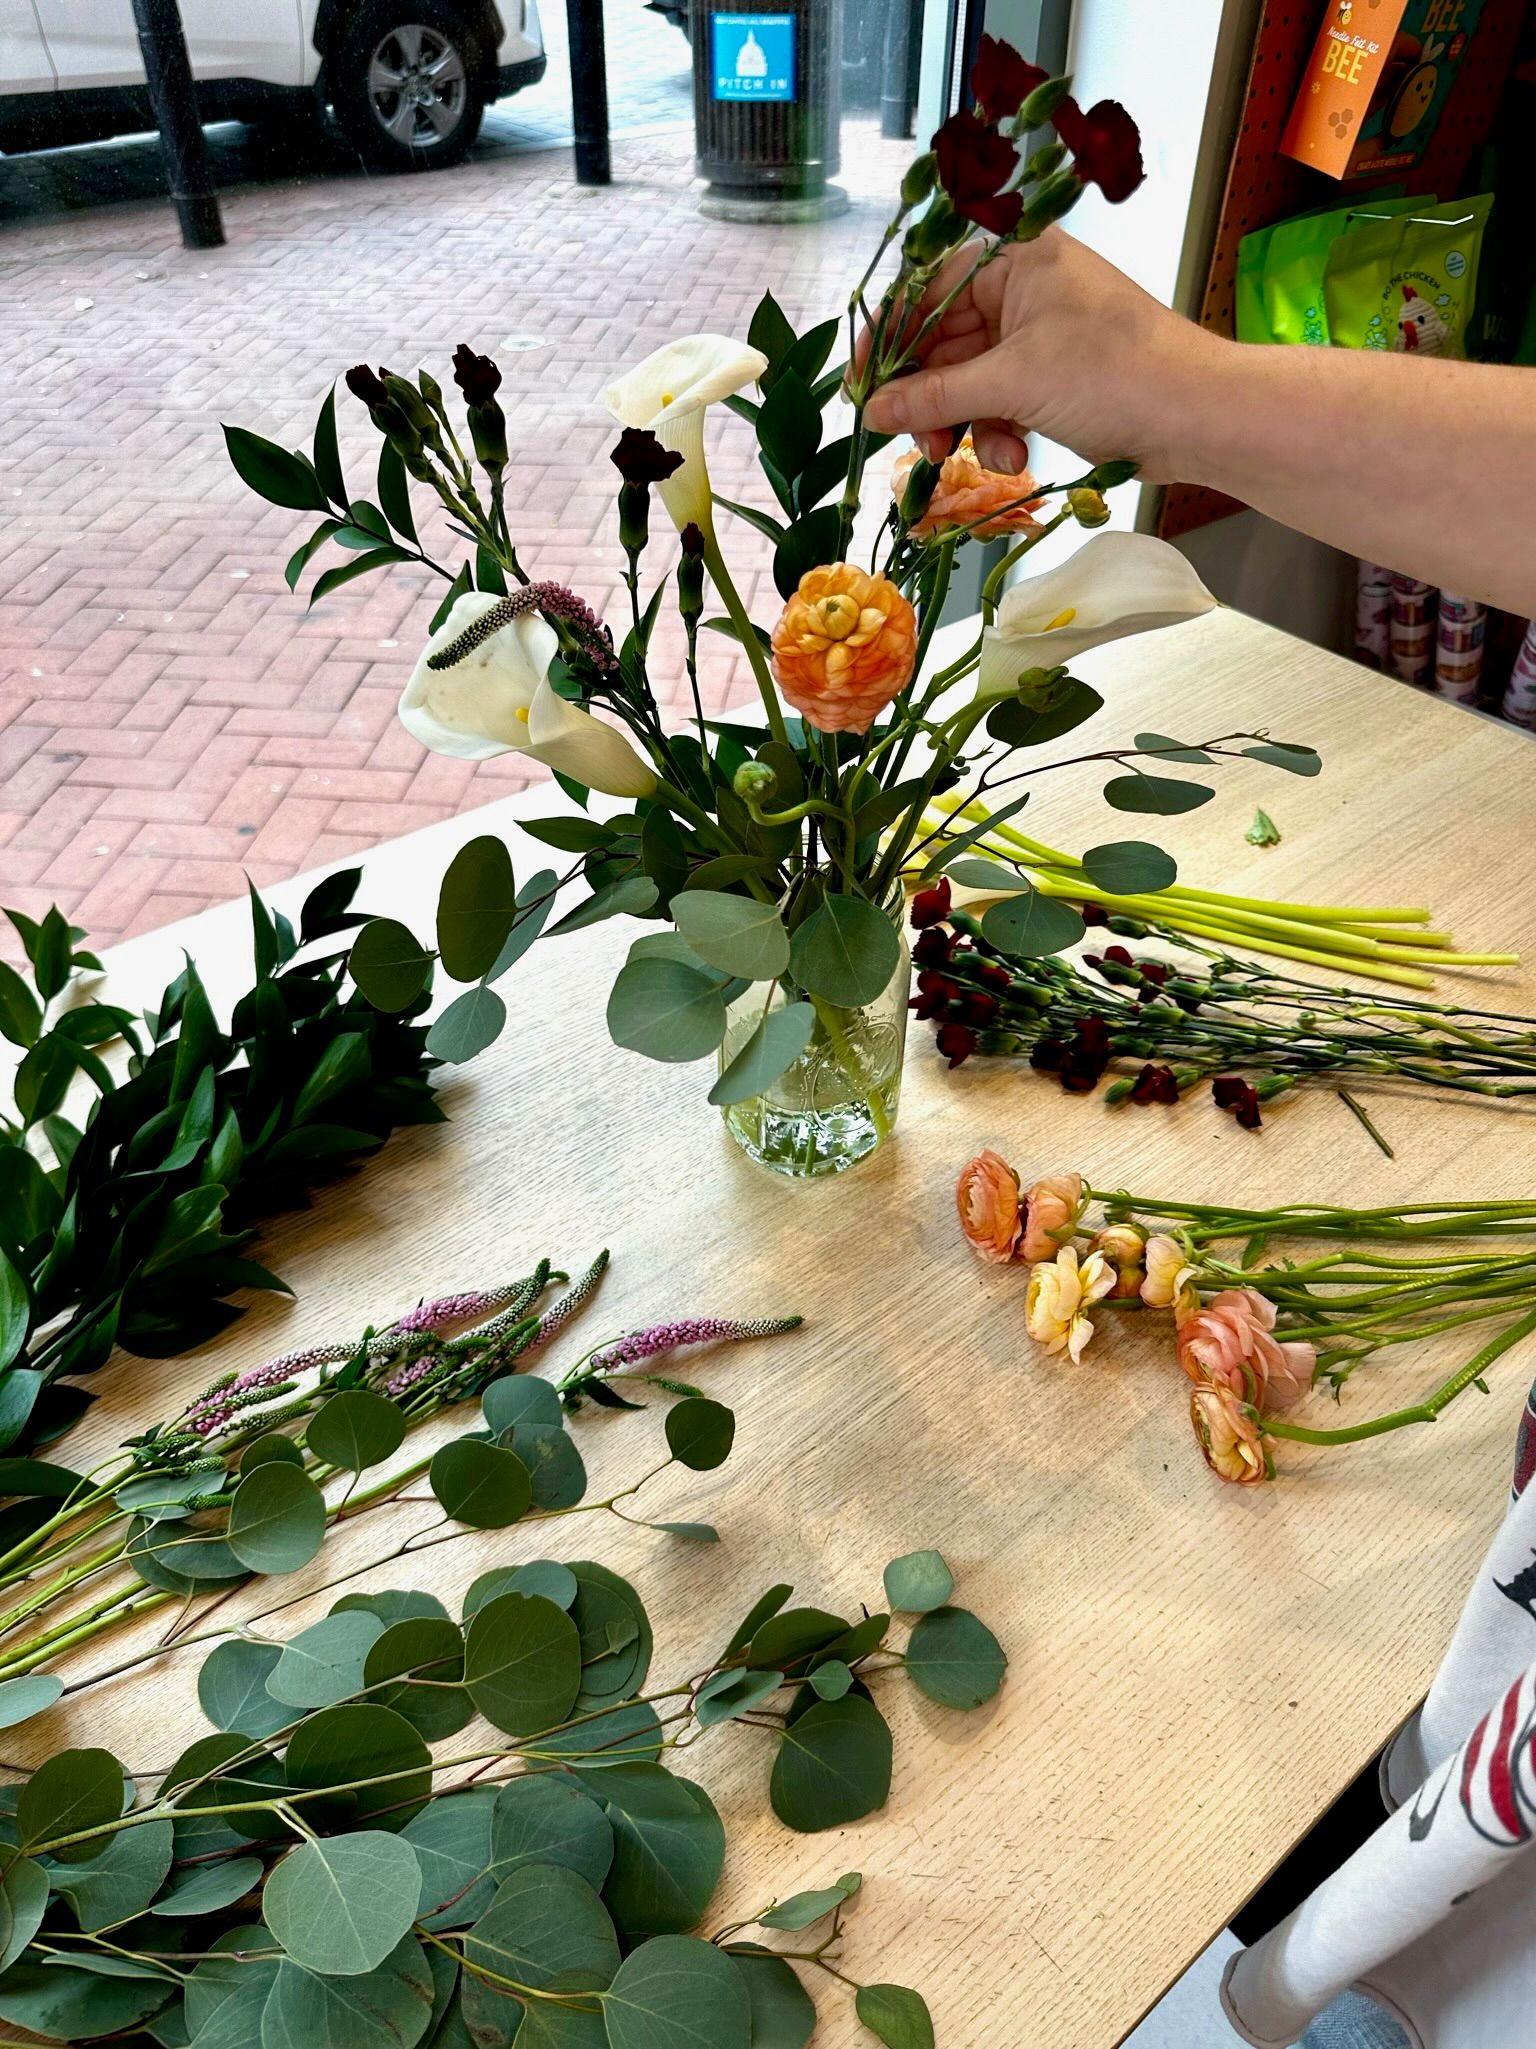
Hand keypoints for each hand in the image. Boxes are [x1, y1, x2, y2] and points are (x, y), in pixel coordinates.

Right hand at [861, 229, 1209, 482]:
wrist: (1196, 416)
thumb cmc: (1114, 374)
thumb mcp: (1013, 383)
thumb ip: (934, 397)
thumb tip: (871, 412)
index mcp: (1015, 260)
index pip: (927, 292)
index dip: (890, 342)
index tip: (863, 391)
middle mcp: (1024, 289)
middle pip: (944, 344)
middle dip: (932, 399)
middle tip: (919, 446)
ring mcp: (1040, 336)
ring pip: (970, 381)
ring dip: (967, 424)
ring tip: (979, 458)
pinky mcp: (1054, 379)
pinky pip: (1001, 402)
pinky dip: (999, 432)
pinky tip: (1017, 455)